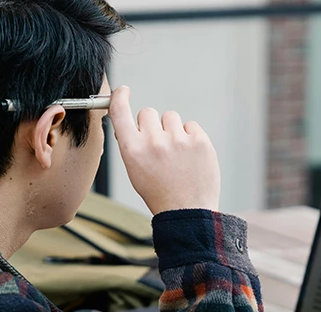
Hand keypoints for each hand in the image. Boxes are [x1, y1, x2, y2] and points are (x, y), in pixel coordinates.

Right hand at [108, 86, 221, 214]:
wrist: (187, 212)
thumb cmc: (160, 193)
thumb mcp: (135, 171)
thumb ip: (132, 145)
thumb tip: (130, 124)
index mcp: (133, 150)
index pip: (120, 112)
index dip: (120, 97)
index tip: (124, 91)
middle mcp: (154, 142)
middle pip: (149, 112)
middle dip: (153, 125)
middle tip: (160, 147)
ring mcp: (178, 140)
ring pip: (171, 117)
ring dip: (173, 130)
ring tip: (177, 155)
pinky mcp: (200, 141)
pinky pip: (191, 126)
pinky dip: (191, 137)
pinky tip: (190, 157)